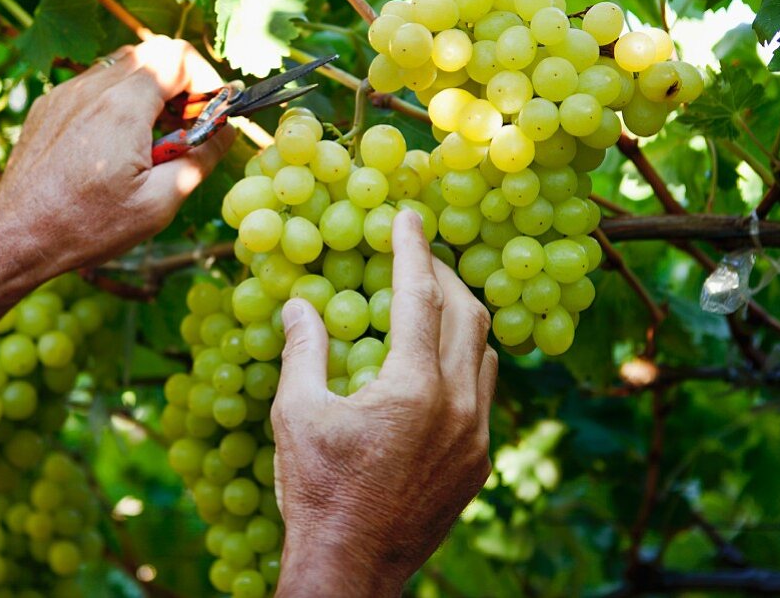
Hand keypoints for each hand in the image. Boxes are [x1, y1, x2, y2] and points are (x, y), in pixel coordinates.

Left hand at [0, 36, 231, 289]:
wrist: (18, 235)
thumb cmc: (88, 225)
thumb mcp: (160, 203)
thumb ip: (201, 158)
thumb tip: (227, 131)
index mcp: (123, 105)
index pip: (179, 56)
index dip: (206, 80)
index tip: (212, 113)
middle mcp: (92, 87)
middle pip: (152, 54)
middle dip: (180, 83)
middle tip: (187, 126)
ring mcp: (66, 93)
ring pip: (121, 66)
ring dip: (149, 91)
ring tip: (155, 138)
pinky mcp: (49, 106)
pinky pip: (94, 85)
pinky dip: (117, 101)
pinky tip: (118, 144)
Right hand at [271, 209, 496, 596]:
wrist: (353, 566)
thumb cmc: (318, 491)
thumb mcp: (296, 415)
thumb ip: (304, 351)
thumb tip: (299, 304)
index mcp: (413, 387)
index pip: (420, 296)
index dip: (413, 250)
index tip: (409, 217)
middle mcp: (457, 406)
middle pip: (466, 316)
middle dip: (444, 276)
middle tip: (418, 255)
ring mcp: (475, 438)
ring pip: (483, 355)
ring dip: (460, 319)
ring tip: (430, 303)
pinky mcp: (478, 463)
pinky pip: (482, 395)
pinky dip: (463, 363)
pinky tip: (434, 367)